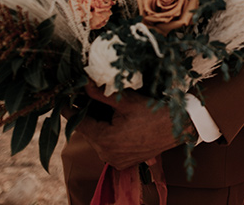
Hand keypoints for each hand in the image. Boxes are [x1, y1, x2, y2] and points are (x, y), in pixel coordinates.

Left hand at [72, 83, 192, 169]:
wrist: (179, 127)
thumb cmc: (154, 112)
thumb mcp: (126, 100)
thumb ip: (101, 93)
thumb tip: (84, 82)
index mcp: (105, 140)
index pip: (79, 123)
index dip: (71, 108)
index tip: (65, 98)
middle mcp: (107, 155)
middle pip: (89, 131)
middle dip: (87, 113)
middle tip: (85, 95)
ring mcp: (115, 160)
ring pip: (98, 138)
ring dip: (99, 123)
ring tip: (103, 105)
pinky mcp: (124, 161)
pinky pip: (109, 146)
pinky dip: (109, 133)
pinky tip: (115, 119)